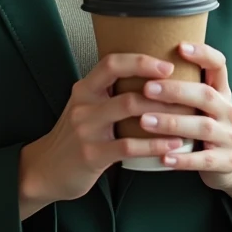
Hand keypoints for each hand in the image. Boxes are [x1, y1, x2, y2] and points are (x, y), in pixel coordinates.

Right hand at [18, 53, 185, 213]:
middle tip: (186, 94)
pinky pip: (129, 147)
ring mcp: (86, 130)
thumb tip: (150, 81)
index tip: (167, 65)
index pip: (112, 63)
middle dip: (161, 91)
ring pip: (129, 112)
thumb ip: (109, 93)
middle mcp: (83, 105)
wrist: (44, 170)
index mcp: (84, 89)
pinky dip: (155, 145)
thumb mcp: (85, 108)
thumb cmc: (72, 137)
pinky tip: (172, 145)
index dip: (141, 61)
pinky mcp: (92, 155)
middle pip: (126, 89)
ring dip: (163, 115)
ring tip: (186, 117)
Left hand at [138, 42, 231, 191]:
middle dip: (176, 91)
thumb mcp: (198, 103)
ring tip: (145, 121)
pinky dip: (183, 160)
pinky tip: (163, 158)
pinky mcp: (225, 162)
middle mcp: (227, 110)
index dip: (203, 54)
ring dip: (172, 123)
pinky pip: (204, 160)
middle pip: (206, 95)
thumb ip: (180, 84)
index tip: (179, 47)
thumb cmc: (201, 124)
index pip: (219, 64)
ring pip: (203, 127)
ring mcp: (228, 136)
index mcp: (221, 91)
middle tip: (147, 89)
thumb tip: (139, 58)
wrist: (227, 164)